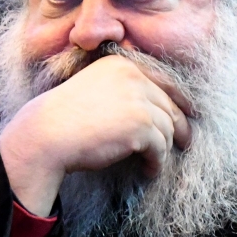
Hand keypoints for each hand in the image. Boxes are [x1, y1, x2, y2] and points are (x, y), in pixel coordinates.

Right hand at [0, 55, 191, 215]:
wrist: (47, 134)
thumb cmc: (64, 118)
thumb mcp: (94, 89)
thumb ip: (122, 90)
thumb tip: (157, 110)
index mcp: (121, 64)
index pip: (163, 80)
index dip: (180, 99)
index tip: (189, 113)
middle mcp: (134, 77)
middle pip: (169, 105)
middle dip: (179, 125)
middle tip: (185, 141)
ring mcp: (138, 101)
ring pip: (167, 128)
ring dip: (164, 148)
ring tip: (157, 162)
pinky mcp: (141, 127)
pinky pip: (160, 148)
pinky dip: (157, 162)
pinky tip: (149, 171)